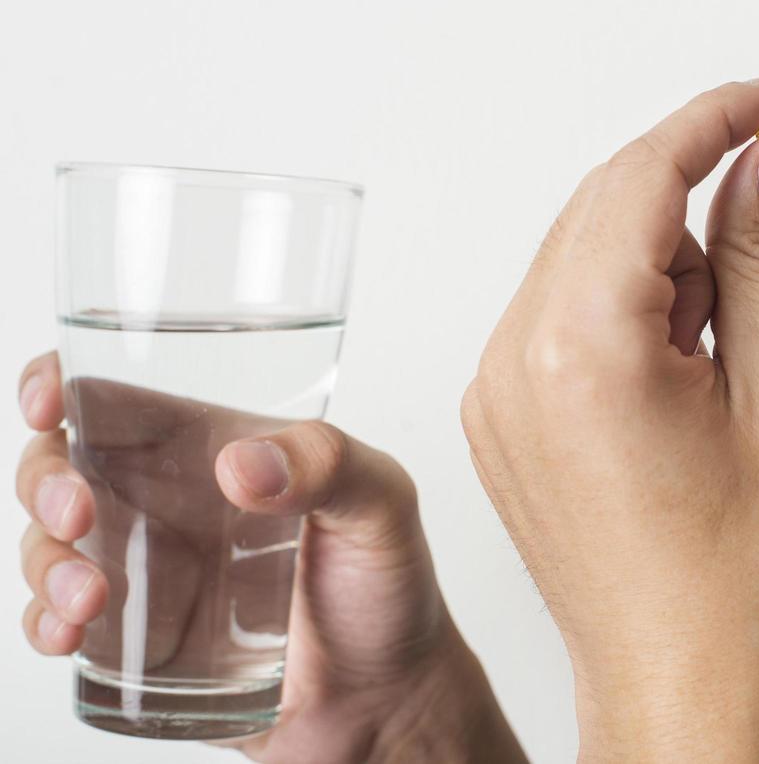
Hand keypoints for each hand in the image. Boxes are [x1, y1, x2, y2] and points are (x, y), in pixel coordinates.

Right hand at [16, 352, 525, 763]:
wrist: (388, 701)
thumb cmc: (389, 587)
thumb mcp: (384, 505)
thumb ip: (334, 466)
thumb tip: (241, 465)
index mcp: (216, 449)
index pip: (119, 396)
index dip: (60, 383)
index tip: (48, 403)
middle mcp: (169, 503)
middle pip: (62, 465)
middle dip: (43, 480)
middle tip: (78, 516)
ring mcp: (146, 573)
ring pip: (50, 545)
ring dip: (45, 563)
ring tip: (93, 599)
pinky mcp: (135, 642)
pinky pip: (58, 623)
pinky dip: (44, 623)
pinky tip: (67, 634)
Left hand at [460, 79, 758, 762]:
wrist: (679, 680)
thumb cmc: (741, 570)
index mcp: (584, 349)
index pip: (641, 176)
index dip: (713, 119)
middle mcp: (515, 360)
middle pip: (601, 205)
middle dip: (689, 189)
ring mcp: (495, 392)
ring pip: (579, 256)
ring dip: (657, 257)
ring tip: (724, 340)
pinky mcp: (497, 419)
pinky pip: (556, 313)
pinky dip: (621, 304)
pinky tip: (680, 361)